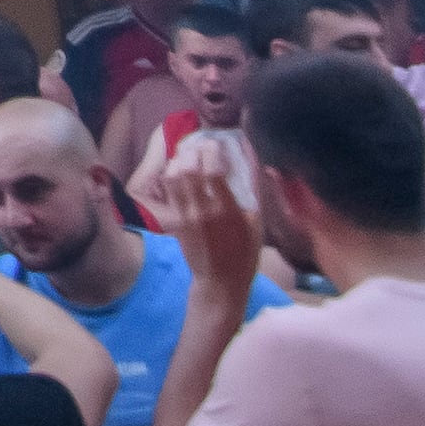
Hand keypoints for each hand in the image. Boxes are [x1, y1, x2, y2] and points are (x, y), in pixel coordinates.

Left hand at [153, 147, 262, 295]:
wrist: (219, 282)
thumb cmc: (244, 253)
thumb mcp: (255, 223)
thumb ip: (253, 191)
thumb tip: (254, 161)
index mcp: (226, 210)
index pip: (213, 170)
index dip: (212, 151)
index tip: (217, 143)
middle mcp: (202, 210)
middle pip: (188, 168)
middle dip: (194, 151)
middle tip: (202, 146)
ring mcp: (185, 215)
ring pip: (173, 176)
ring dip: (180, 160)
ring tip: (190, 155)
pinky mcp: (175, 220)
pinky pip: (169, 189)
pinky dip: (173, 174)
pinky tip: (182, 170)